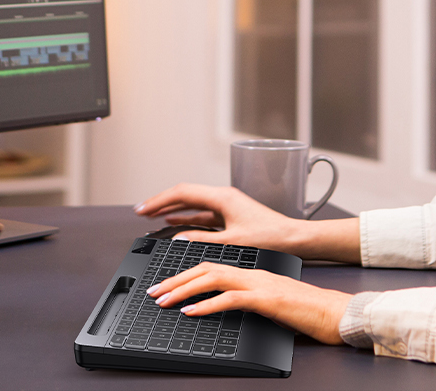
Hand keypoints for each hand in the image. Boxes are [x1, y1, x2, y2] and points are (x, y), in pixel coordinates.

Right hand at [134, 184, 303, 252]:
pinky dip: (186, 217)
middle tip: (141, 212)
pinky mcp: (231, 215)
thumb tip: (178, 238)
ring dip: (172, 209)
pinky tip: (175, 223)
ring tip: (152, 217)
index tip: (142, 209)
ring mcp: (227, 205)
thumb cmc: (271, 238)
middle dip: (161, 203)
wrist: (294, 238)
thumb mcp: (233, 242)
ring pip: (192, 204)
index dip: (159, 201)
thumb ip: (203, 239)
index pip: (182, 193)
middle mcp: (223, 197)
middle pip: (185, 195)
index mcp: (222, 197)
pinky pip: (202, 214)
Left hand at [149, 262, 352, 344]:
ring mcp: (260, 284)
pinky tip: (192, 312)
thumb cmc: (307, 312)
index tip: (166, 286)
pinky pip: (231, 299)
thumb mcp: (271, 305)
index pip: (212, 267)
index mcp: (253, 274)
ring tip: (165, 301)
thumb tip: (223, 309)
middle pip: (206, 268)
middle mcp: (253, 273)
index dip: (185, 275)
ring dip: (184, 289)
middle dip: (176, 279)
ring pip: (213, 278)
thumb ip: (248, 302)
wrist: (336, 313)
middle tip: (155, 292)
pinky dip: (207, 305)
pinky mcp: (268, 299)